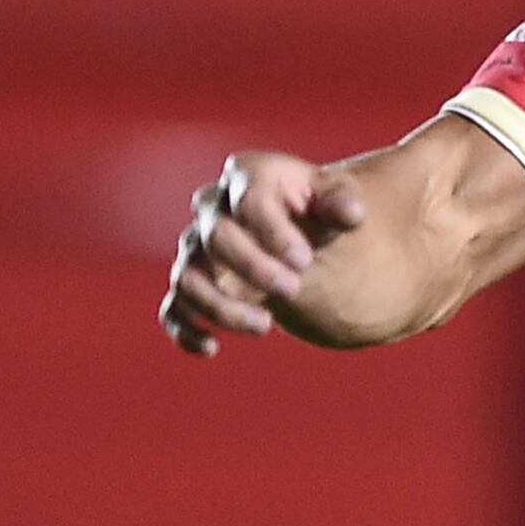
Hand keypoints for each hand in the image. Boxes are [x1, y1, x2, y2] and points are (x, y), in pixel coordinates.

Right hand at [160, 150, 368, 354]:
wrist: (301, 227)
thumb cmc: (318, 208)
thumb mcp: (338, 198)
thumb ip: (342, 202)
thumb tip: (352, 213)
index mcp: (248, 176)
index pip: (249, 201)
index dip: (273, 232)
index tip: (304, 260)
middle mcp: (212, 208)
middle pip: (217, 237)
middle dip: (254, 267)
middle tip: (294, 289)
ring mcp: (196, 246)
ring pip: (189, 276)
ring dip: (221, 306)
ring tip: (266, 326)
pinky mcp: (191, 283)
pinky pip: (172, 308)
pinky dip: (184, 330)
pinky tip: (210, 349)